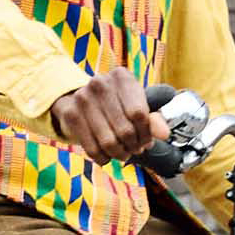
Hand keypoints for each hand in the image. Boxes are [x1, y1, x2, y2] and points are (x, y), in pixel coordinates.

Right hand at [44, 72, 164, 161]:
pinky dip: (103, 158)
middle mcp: (101, 82)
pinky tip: (107, 156)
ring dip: (120, 154)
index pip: (139, 114)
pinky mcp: (70, 113)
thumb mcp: (138, 105)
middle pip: (125, 130)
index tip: (147, 142)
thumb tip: (164, 134)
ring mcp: (83, 97)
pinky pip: (91, 148)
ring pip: (108, 142)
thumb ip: (153, 119)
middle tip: (135, 150)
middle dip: (134, 146)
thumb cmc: (117, 104)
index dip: (146, 135)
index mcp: (122, 77)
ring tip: (123, 154)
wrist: (81, 99)